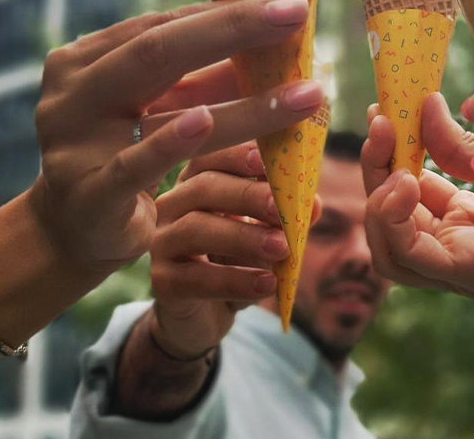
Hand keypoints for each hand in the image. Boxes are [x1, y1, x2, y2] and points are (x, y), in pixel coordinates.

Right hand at [27, 0, 324, 276]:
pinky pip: (135, 165)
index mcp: (85, 60)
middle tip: (297, 17)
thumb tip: (271, 44)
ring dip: (245, 104)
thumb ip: (197, 81)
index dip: (225, 14)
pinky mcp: (90, 194)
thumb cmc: (120, 158)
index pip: (161, 25)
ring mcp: (75, 143)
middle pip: (158, 50)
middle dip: (234, 30)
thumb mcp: (154, 112)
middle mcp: (73, 93)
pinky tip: (206, 121)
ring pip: (162, 110)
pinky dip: (171, 142)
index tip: (288, 5)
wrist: (69, 232)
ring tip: (307, 95)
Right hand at [149, 143, 290, 358]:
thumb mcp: (264, 239)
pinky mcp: (162, 282)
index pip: (209, 156)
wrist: (203, 318)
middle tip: (280, 208)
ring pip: (195, 228)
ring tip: (281, 248)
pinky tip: (266, 284)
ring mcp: (161, 243)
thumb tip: (312, 204)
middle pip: (203, 187)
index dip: (235, 154)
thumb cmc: (235, 266)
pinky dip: (234, 280)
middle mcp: (173, 206)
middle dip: (246, 194)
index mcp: (197, 184)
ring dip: (243, 236)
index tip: (264, 161)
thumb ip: (286, 219)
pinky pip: (195, 277)